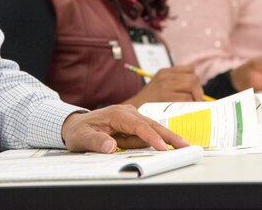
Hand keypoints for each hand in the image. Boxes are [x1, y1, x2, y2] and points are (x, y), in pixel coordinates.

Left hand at [60, 105, 188, 152]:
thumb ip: (96, 142)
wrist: (76, 125)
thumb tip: (110, 148)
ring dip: (154, 142)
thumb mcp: (82, 138)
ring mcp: (132, 118)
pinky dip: (151, 142)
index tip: (162, 148)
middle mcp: (128, 113)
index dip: (151, 137)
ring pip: (150, 132)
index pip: (138, 126)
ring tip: (144, 145)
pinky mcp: (134, 126)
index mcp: (117, 114)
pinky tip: (148, 145)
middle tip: (185, 146)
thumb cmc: (79, 130)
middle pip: (152, 125)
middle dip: (169, 136)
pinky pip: (145, 136)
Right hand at [124, 65, 203, 106]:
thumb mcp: (159, 86)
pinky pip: (186, 99)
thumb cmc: (148, 102)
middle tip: (196, 102)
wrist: (132, 110)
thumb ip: (175, 84)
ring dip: (195, 99)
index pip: (190, 69)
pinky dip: (189, 105)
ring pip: (192, 88)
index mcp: (165, 72)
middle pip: (193, 79)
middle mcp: (165, 76)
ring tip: (190, 107)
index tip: (194, 91)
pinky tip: (184, 111)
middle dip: (198, 92)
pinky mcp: (165, 97)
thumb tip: (198, 92)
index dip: (195, 80)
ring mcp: (165, 86)